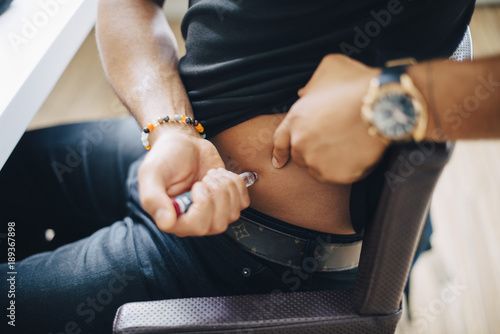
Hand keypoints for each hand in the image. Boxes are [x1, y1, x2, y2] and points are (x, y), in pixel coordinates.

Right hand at [138, 130, 249, 236]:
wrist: (182, 143)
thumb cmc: (165, 157)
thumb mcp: (151, 173)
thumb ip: (152, 198)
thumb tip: (166, 223)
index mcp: (173, 219)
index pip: (196, 227)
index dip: (203, 204)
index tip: (196, 186)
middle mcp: (193, 222)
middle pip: (218, 224)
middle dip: (216, 194)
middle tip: (205, 178)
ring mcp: (212, 214)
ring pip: (233, 214)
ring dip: (225, 187)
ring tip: (211, 175)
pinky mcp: (227, 202)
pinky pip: (243, 203)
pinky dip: (236, 184)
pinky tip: (221, 175)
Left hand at [272, 54, 386, 183]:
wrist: (382, 105)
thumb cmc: (356, 83)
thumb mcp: (330, 68)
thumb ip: (312, 84)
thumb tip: (303, 93)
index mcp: (295, 120)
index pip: (280, 142)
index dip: (280, 153)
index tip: (279, 162)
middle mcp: (301, 143)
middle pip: (301, 157)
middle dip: (313, 152)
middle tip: (333, 143)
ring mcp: (318, 161)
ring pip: (319, 170)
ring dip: (329, 163)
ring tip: (348, 147)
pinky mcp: (336, 175)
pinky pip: (340, 177)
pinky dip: (347, 170)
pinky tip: (359, 155)